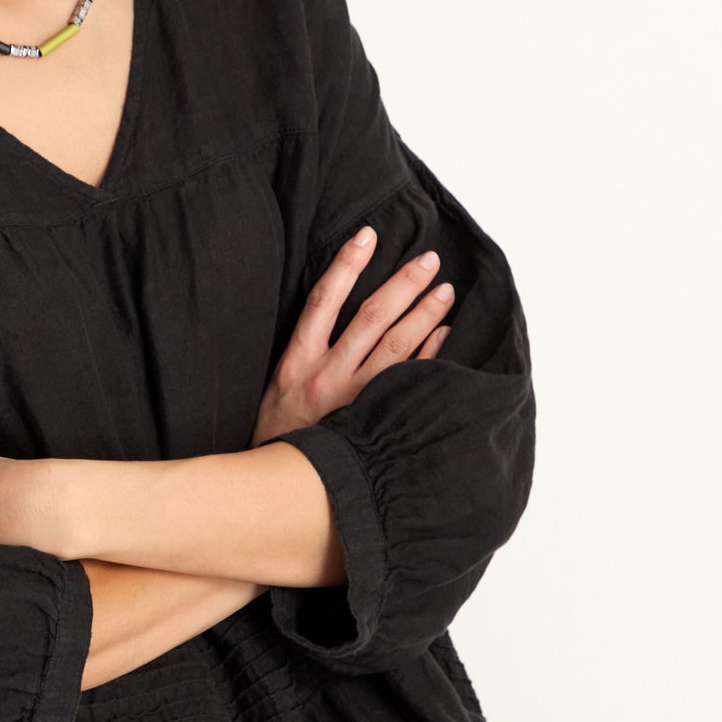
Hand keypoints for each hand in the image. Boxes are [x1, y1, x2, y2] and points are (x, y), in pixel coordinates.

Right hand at [251, 226, 452, 445]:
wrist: (279, 486)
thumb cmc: (277, 433)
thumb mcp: (276, 386)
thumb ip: (303, 352)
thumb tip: (332, 309)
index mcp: (297, 362)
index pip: (324, 300)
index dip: (347, 264)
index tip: (369, 235)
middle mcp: (326, 377)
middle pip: (371, 317)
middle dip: (403, 284)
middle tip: (429, 260)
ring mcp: (354, 401)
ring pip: (396, 347)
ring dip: (424, 315)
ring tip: (445, 292)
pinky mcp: (374, 422)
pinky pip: (410, 381)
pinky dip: (429, 356)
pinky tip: (444, 335)